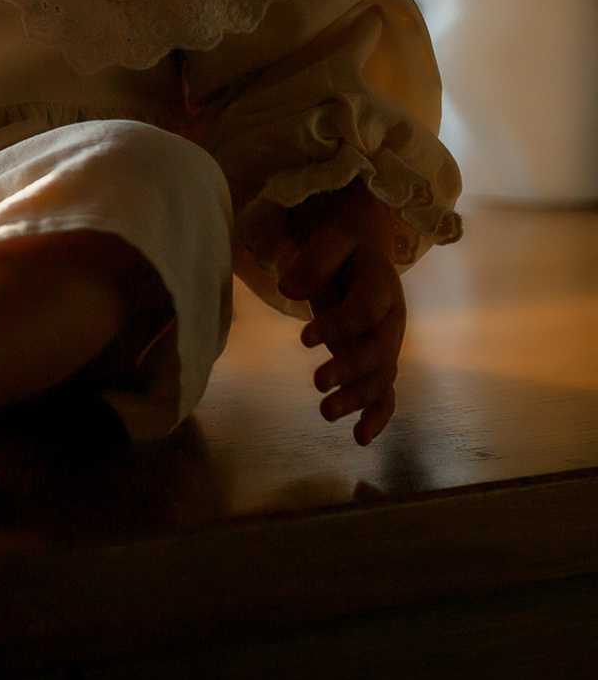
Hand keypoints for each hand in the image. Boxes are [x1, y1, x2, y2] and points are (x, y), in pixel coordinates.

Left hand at [275, 186, 405, 445]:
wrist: (365, 257)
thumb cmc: (343, 251)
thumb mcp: (330, 241)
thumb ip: (313, 261)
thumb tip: (289, 289)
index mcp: (381, 287)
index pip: (364, 310)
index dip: (338, 325)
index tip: (303, 339)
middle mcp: (391, 321)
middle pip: (376, 351)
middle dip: (348, 370)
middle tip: (317, 382)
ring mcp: (387, 345)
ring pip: (380, 378)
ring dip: (357, 399)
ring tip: (325, 412)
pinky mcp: (379, 362)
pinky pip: (386, 393)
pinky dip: (377, 416)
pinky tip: (360, 438)